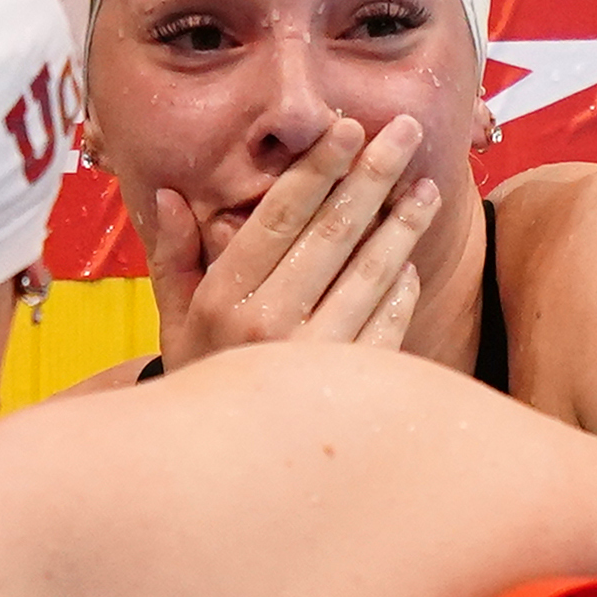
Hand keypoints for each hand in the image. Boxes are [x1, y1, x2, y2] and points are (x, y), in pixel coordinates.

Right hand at [139, 116, 437, 369]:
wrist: (218, 469)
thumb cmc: (200, 379)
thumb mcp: (174, 320)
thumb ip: (174, 256)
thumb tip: (170, 194)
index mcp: (223, 300)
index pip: (279, 217)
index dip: (317, 169)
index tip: (347, 128)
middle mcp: (269, 327)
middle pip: (334, 233)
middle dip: (374, 174)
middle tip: (405, 131)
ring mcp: (316, 359)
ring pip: (373, 274)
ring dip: (404, 225)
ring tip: (426, 188)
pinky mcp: (352, 388)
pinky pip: (390, 323)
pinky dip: (402, 289)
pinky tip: (407, 262)